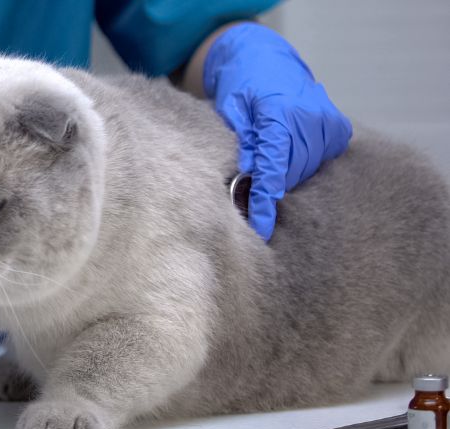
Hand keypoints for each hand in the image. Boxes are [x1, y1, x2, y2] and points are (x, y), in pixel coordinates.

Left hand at [203, 23, 352, 241]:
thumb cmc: (242, 86)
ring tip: (269, 164)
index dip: (265, 200)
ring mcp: (328, 122)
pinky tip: (291, 152)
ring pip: (307, 169)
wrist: (265, 59)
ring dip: (287, 174)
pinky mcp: (339, 127)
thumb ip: (241, 141)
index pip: (273, 168)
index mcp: (279, 113)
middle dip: (270, 186)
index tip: (261, 227)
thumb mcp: (231, 110)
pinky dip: (305, 163)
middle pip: (291, 173)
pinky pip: (323, 159)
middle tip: (250, 190)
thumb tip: (245, 177)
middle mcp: (309, 117)